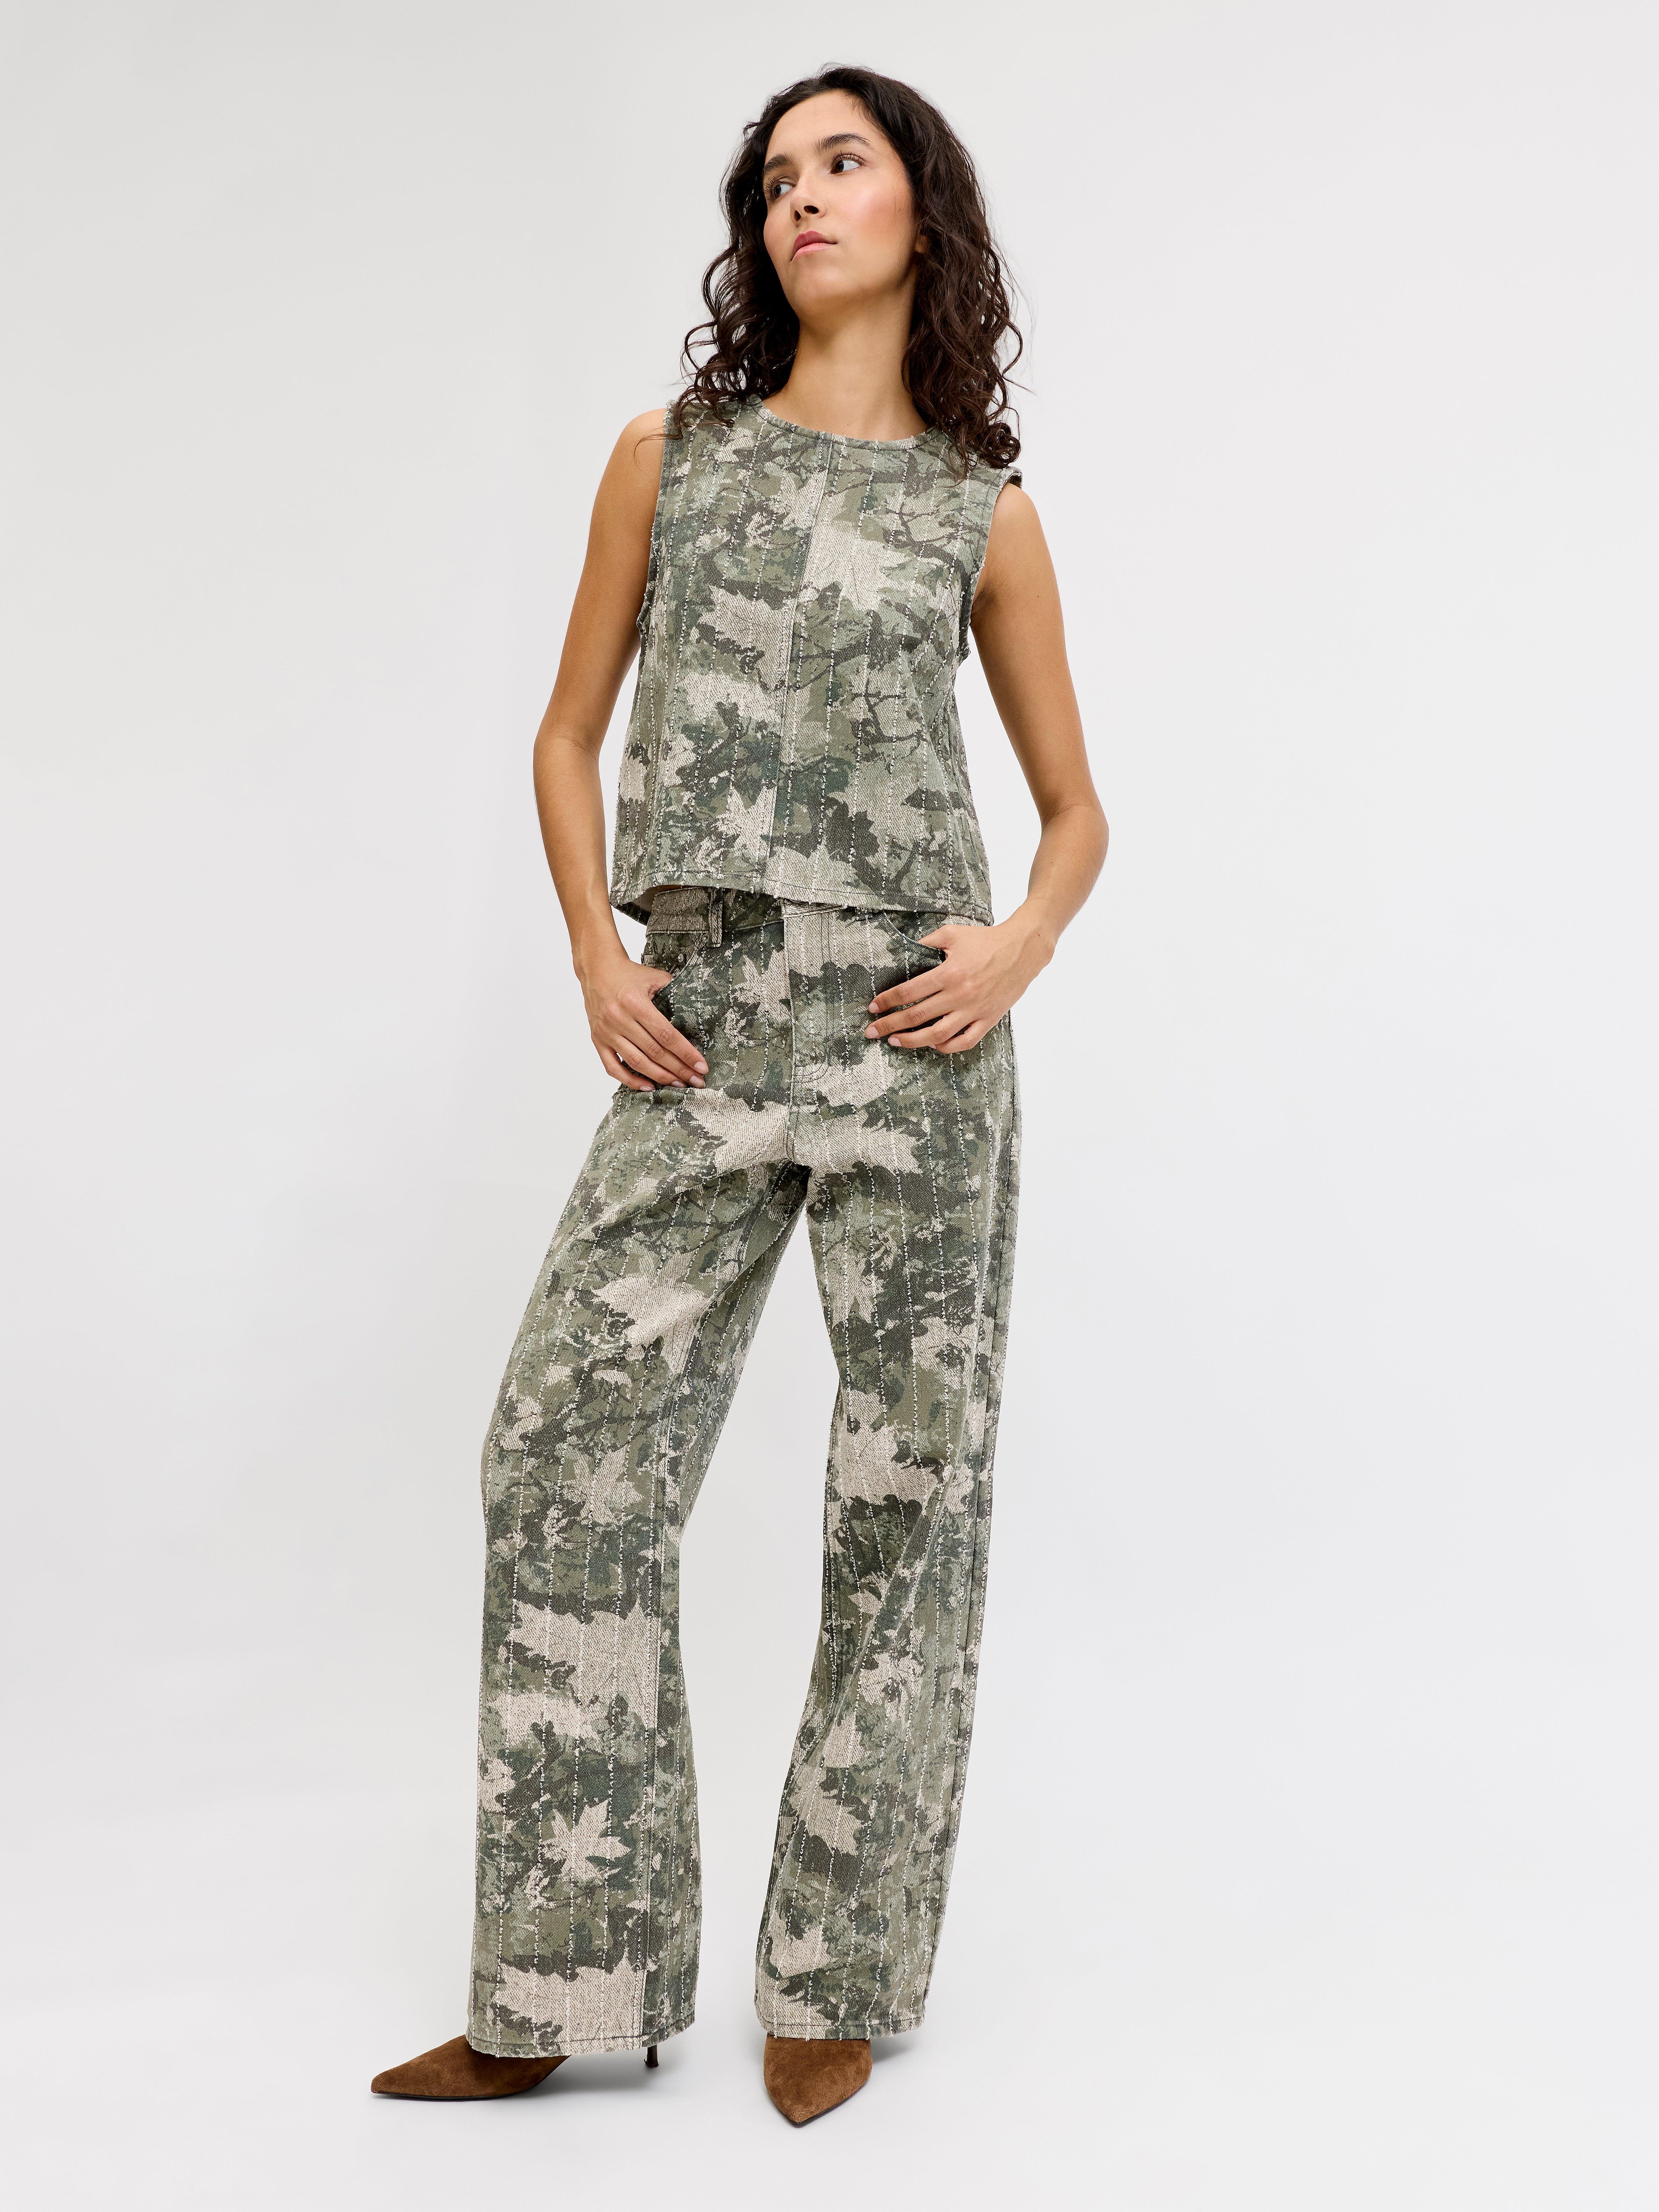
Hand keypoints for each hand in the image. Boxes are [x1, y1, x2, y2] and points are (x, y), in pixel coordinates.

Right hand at [578, 942, 707, 1092]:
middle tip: (696, 1081)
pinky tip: (648, 1087)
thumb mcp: (655, 977)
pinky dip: (630, 1080)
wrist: (597, 969)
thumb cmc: (629, 974)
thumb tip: (695, 1017)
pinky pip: (612, 1067)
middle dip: (679, 1070)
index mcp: (636, 1003)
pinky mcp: (597, 1039)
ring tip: (679, 1084)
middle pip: (654, 1052)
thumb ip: (675, 995)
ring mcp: (607, 1032)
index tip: (701, 1067)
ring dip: (660, 1077)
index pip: (666, 1035)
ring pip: (636, 1063)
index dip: (686, 1053)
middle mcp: (619, 1019)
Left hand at [864, 913, 1053, 1053]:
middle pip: (917, 1016)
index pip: (909, 992)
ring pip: (938, 1035)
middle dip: (890, 1025)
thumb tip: (900, 952)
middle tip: (872, 1032)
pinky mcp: (989, 1019)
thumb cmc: (985, 940)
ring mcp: (975, 1010)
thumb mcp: (952, 934)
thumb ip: (926, 943)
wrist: (1023, 950)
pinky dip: (947, 1047)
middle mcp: (960, 994)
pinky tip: (933, 1045)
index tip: (873, 1008)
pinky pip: (965, 1041)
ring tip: (895, 1042)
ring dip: (912, 1041)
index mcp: (949, 972)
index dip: (887, 1001)